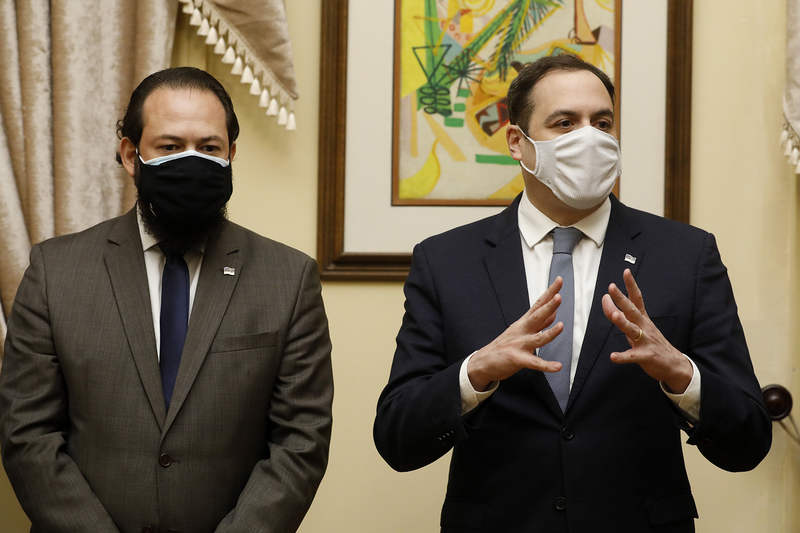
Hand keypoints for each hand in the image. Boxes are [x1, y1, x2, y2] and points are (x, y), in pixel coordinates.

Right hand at [467, 278, 564, 390]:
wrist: (483, 362)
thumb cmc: (504, 346)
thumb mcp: (521, 331)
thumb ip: (540, 324)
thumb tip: (554, 314)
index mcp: (524, 322)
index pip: (539, 304)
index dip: (549, 292)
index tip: (559, 280)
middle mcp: (522, 331)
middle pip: (537, 316)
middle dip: (548, 306)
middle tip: (558, 297)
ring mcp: (519, 344)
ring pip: (537, 338)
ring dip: (550, 333)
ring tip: (561, 326)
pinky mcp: (517, 359)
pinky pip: (534, 362)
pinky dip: (546, 365)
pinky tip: (557, 366)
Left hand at [601, 269, 691, 392]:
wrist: (674, 365)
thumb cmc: (652, 343)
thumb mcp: (637, 327)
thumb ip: (621, 315)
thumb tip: (606, 302)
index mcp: (643, 319)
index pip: (637, 299)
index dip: (631, 285)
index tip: (626, 272)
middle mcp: (644, 327)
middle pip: (632, 310)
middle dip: (621, 298)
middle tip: (611, 287)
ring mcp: (645, 341)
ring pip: (633, 330)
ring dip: (623, 322)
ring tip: (615, 316)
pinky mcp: (646, 356)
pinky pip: (633, 356)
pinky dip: (623, 356)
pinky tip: (614, 356)